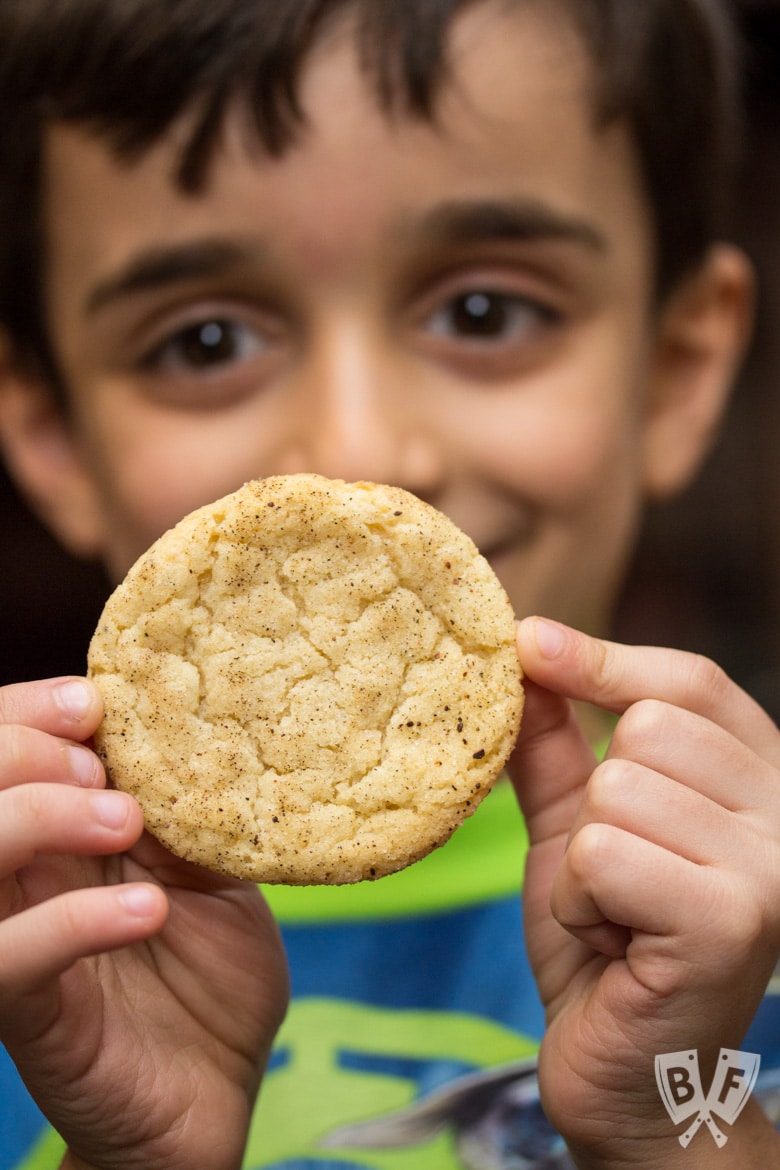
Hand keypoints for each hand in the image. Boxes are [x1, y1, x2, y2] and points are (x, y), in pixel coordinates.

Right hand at [0, 677, 288, 1169]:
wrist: (221, 1089)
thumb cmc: (213, 973)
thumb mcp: (213, 870)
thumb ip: (188, 810)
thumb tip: (194, 729)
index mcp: (58, 835)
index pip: (3, 750)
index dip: (30, 713)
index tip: (95, 702)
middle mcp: (20, 881)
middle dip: (27, 750)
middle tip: (104, 764)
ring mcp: (15, 942)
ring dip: (41, 816)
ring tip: (126, 819)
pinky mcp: (27, 1014)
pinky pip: (10, 958)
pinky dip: (72, 921)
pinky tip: (145, 910)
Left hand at [510, 618, 779, 1167]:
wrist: (624, 1073)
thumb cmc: (607, 944)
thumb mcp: (577, 826)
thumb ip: (559, 744)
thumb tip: (530, 651)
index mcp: (760, 781)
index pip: (692, 684)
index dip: (607, 658)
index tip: (530, 643)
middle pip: (646, 730)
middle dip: (596, 803)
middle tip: (616, 878)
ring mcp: (772, 868)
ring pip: (617, 789)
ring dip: (585, 862)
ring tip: (616, 914)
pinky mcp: (734, 920)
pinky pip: (605, 852)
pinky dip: (582, 901)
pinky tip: (615, 944)